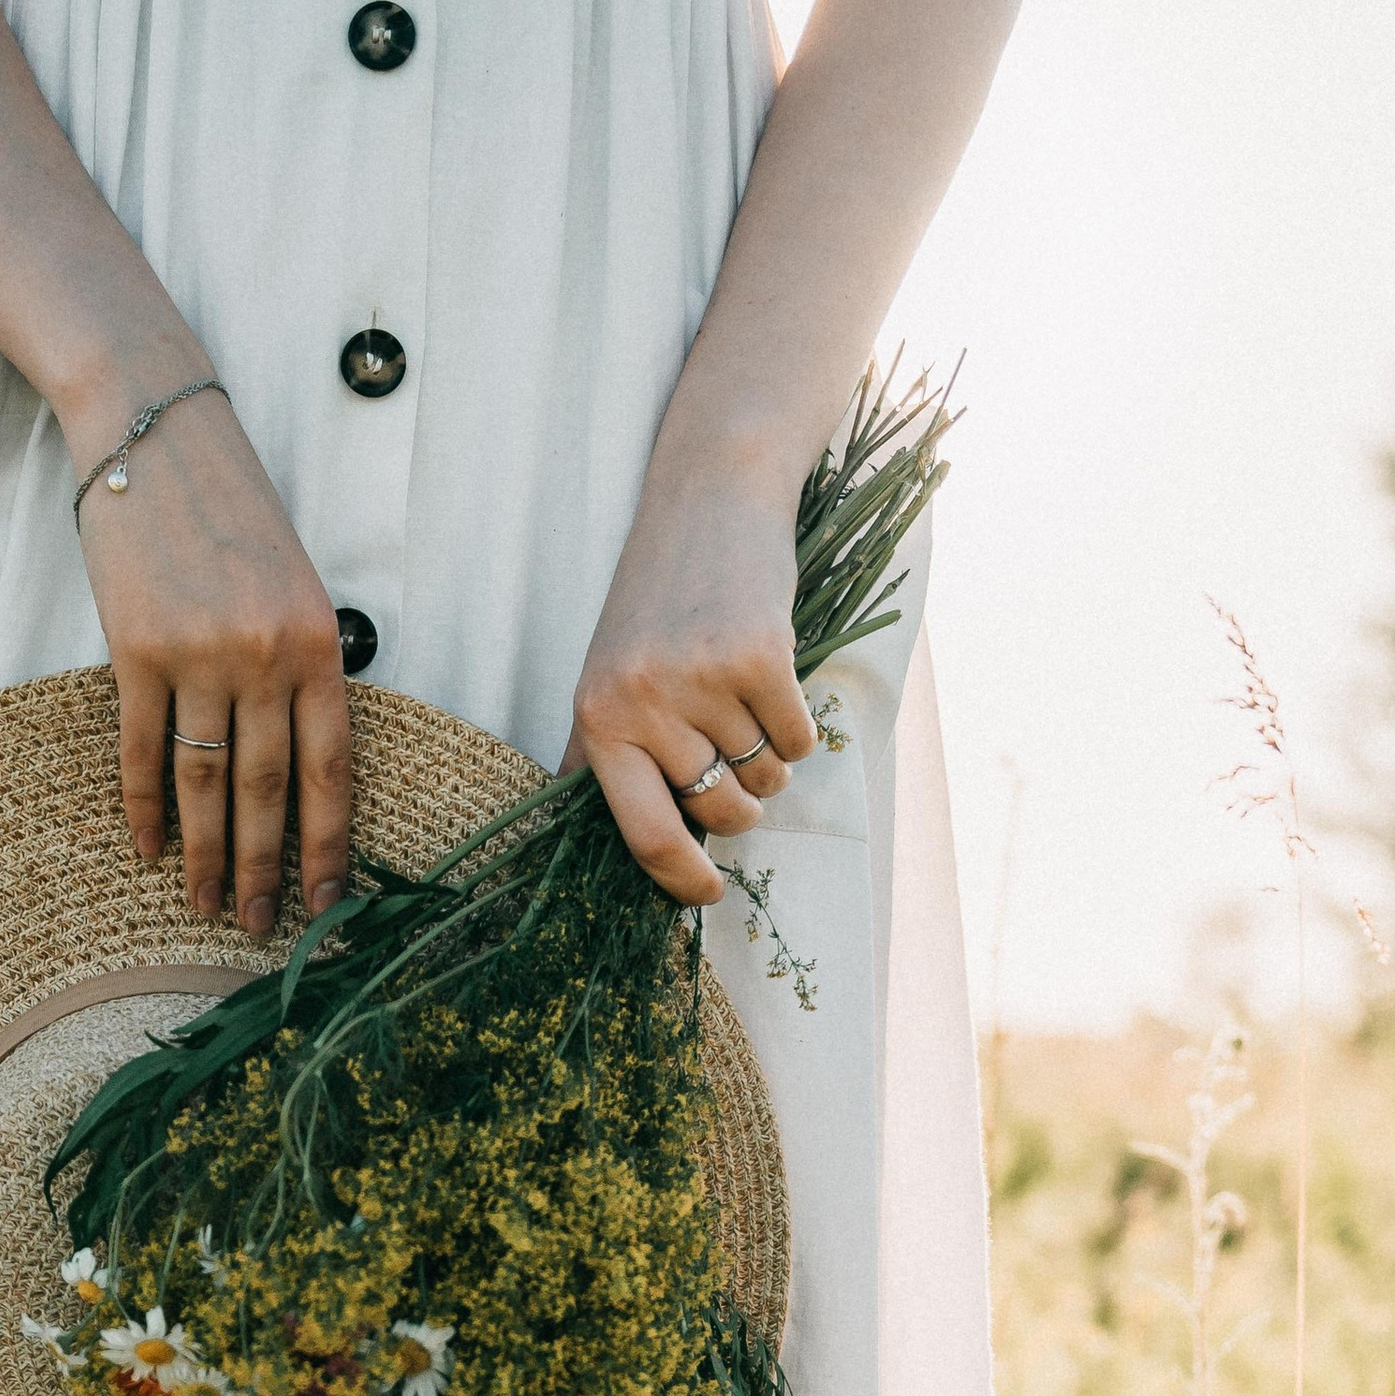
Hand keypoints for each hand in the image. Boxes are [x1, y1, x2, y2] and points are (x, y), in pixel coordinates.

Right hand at [68, 374, 352, 942]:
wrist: (153, 435)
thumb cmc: (231, 510)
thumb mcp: (293, 582)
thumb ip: (302, 664)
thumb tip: (301, 756)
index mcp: (317, 642)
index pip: (332, 766)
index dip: (329, 843)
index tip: (327, 901)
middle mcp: (264, 655)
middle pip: (269, 790)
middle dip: (266, 868)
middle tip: (259, 926)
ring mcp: (198, 655)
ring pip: (207, 783)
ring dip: (207, 854)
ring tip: (206, 905)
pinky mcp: (135, 650)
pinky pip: (142, 749)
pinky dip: (144, 805)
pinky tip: (150, 848)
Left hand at [566, 467, 817, 907]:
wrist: (709, 501)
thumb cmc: (659, 598)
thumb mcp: (608, 674)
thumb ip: (603, 756)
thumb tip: (595, 843)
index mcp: (599, 717)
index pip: (644, 832)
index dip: (680, 878)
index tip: (708, 894)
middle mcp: (644, 702)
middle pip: (720, 810)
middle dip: (743, 803)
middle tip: (735, 756)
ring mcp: (703, 679)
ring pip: (766, 777)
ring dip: (771, 758)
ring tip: (747, 701)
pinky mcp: (761, 656)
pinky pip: (799, 740)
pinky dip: (799, 726)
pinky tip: (775, 682)